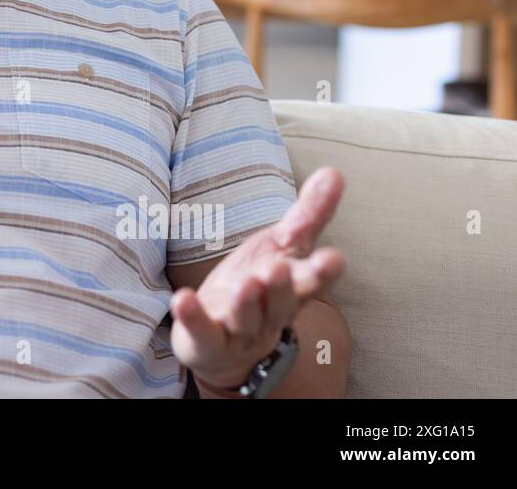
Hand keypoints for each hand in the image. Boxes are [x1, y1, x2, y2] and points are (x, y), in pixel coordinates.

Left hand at [169, 166, 345, 390]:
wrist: (226, 345)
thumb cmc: (260, 286)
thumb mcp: (283, 247)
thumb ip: (309, 215)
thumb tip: (335, 172)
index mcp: (292, 289)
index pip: (311, 280)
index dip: (322, 272)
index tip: (334, 258)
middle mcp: (270, 313)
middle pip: (281, 304)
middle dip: (282, 288)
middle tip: (278, 267)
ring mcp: (239, 330)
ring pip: (245, 319)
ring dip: (245, 303)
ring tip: (245, 283)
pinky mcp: (208, 341)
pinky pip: (202, 331)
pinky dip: (193, 317)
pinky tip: (182, 299)